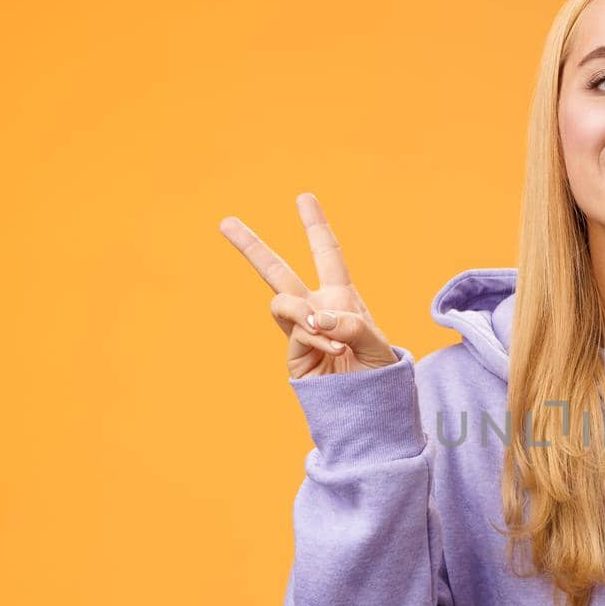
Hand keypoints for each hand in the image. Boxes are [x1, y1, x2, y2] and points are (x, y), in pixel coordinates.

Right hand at [218, 193, 399, 378]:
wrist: (370, 408)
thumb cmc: (379, 372)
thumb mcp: (379, 343)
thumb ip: (352, 324)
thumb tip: (316, 318)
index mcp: (341, 297)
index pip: (327, 254)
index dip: (315, 226)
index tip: (303, 197)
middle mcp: (316, 308)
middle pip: (278, 271)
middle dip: (251, 247)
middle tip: (225, 221)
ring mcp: (300, 331)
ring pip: (280, 300)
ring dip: (301, 310)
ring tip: (326, 332)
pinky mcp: (292, 353)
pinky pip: (296, 332)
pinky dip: (316, 338)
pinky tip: (335, 351)